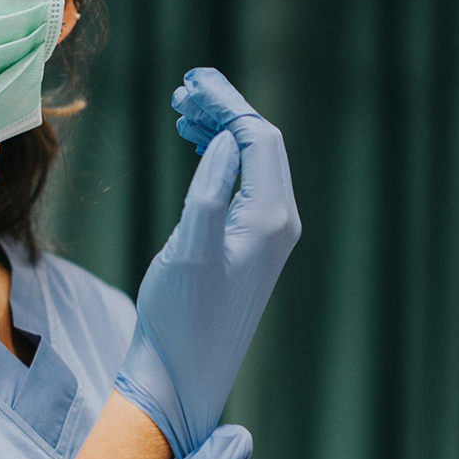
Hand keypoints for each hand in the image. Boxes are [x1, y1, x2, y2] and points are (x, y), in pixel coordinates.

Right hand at [115, 68, 300, 457]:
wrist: (181, 376)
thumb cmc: (179, 319)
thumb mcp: (188, 250)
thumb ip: (209, 191)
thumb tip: (225, 141)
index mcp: (270, 218)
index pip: (258, 137)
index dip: (227, 103)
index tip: (190, 82)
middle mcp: (279, 223)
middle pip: (261, 143)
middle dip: (224, 110)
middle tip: (181, 91)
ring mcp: (268, 236)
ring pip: (252, 162)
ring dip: (220, 131)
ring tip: (181, 112)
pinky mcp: (250, 248)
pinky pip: (244, 185)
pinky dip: (220, 158)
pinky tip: (195, 148)